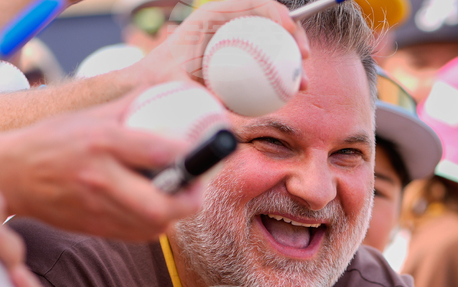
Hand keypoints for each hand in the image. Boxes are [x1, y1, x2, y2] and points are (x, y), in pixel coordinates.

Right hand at [0, 93, 205, 241]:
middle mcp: (101, 178)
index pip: (160, 152)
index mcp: (102, 142)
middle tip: (197, 188)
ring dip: (175, 213)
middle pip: (162, 205)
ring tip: (178, 196)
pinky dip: (155, 224)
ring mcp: (97, 208)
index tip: (203, 152)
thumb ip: (132, 108)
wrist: (11, 175)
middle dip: (191, 199)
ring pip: (154, 225)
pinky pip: (139, 235)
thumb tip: (171, 95)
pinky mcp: (94, 228)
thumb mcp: (91, 116)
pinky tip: (154, 209)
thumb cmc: (53, 141)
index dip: (191, 156)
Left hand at [137, 0, 310, 87]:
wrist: (152, 84)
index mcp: (212, 17)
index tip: (289, 31)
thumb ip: (193, 90)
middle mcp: (227, 26)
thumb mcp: (173, 82)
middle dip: (295, 36)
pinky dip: (279, 78)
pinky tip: (288, 96)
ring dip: (293, 62)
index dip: (276, 13)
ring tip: (303, 84)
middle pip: (271, 22)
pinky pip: (264, 66)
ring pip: (272, 46)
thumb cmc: (160, 79)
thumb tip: (219, 106)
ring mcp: (235, 43)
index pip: (253, 4)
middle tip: (304, 58)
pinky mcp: (239, 60)